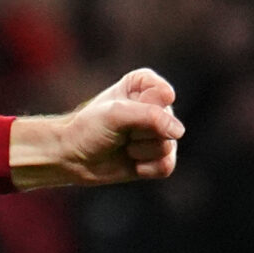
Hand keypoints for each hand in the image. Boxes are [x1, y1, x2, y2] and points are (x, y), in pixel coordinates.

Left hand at [10, 68, 183, 189]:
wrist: (74, 157)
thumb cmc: (90, 127)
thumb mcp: (116, 114)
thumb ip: (150, 116)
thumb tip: (179, 131)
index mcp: (144, 84)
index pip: (163, 93)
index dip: (144, 105)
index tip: (122, 106)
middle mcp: (155, 107)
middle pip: (167, 123)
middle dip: (139, 131)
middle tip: (119, 130)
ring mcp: (159, 134)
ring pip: (167, 146)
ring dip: (139, 150)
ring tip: (123, 145)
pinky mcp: (158, 158)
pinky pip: (166, 166)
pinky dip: (146, 167)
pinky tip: (131, 162)